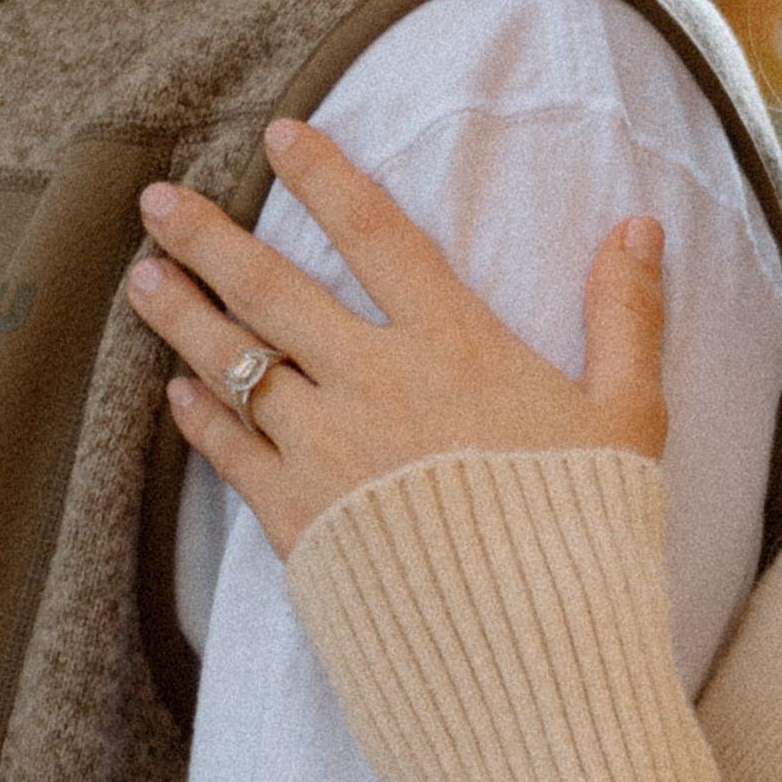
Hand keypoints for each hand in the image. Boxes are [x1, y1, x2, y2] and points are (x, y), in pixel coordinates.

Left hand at [125, 115, 673, 557]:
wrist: (525, 647)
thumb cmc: (584, 529)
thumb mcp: (629, 416)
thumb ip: (624, 315)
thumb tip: (640, 225)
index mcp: (453, 345)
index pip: (378, 235)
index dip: (326, 178)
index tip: (280, 134)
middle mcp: (374, 383)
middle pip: (274, 291)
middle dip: (210, 237)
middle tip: (158, 198)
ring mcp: (325, 450)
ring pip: (235, 365)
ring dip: (181, 317)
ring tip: (141, 276)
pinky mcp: (296, 519)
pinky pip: (232, 452)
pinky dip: (200, 416)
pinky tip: (175, 393)